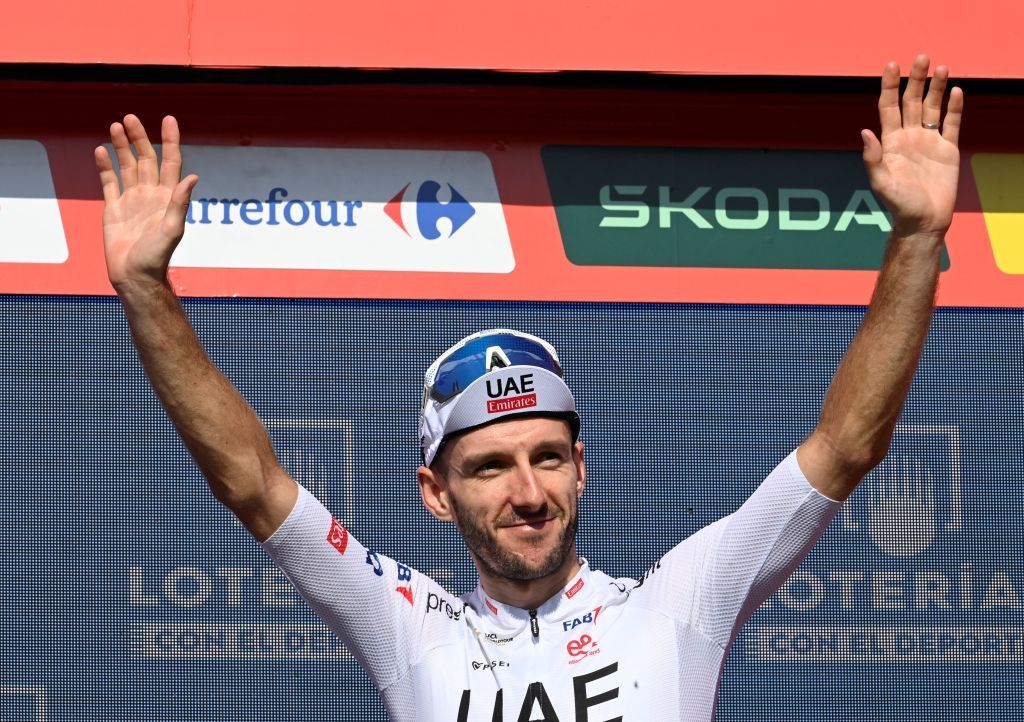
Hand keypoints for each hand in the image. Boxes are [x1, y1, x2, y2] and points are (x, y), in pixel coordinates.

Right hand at [94, 115, 197, 291]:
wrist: (135, 276)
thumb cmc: (157, 257)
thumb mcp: (172, 229)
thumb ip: (179, 203)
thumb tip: (192, 178)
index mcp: (167, 197)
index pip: (171, 162)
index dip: (170, 141)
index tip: (169, 120)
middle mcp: (150, 195)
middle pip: (146, 159)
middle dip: (140, 138)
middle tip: (130, 118)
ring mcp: (132, 200)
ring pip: (127, 167)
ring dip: (122, 146)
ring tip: (116, 126)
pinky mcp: (114, 209)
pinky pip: (109, 182)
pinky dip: (105, 166)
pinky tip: (101, 150)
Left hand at [862, 55, 962, 237]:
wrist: (923, 222)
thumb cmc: (899, 205)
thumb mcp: (881, 182)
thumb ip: (872, 158)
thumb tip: (865, 132)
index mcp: (890, 142)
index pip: (888, 107)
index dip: (889, 86)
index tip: (891, 65)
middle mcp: (909, 137)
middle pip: (912, 101)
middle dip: (915, 80)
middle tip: (921, 57)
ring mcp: (929, 142)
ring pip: (933, 108)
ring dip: (937, 88)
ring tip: (941, 68)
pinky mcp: (947, 150)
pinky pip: (952, 123)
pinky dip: (954, 107)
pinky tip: (957, 91)